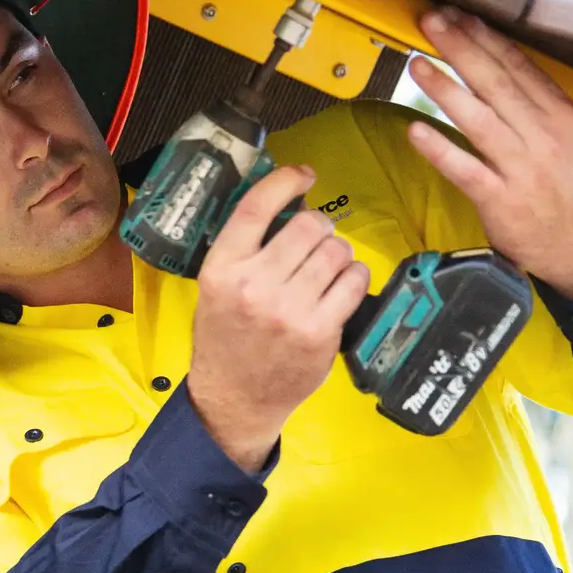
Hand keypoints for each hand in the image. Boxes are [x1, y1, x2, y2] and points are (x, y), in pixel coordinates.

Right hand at [187, 164, 369, 472]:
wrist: (234, 397)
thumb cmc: (226, 337)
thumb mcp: (217, 287)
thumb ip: (246, 249)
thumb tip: (292, 206)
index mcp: (222, 268)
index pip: (257, 207)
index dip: (285, 181)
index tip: (304, 175)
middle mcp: (254, 284)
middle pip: (307, 226)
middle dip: (318, 227)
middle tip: (316, 240)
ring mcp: (289, 310)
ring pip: (335, 251)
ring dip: (338, 253)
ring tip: (328, 268)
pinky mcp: (318, 332)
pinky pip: (353, 283)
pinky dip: (355, 277)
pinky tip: (343, 285)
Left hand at [406, 9, 572, 305]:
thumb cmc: (564, 182)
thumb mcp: (563, 133)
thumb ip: (532, 98)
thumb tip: (493, 56)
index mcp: (557, 112)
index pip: (516, 64)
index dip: (483, 36)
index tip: (457, 13)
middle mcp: (541, 135)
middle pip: (495, 82)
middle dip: (461, 48)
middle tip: (431, 21)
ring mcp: (520, 167)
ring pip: (478, 120)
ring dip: (445, 89)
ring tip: (417, 64)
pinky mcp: (500, 200)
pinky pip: (464, 170)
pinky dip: (440, 150)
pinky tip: (415, 132)